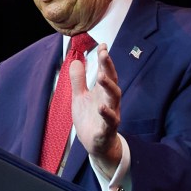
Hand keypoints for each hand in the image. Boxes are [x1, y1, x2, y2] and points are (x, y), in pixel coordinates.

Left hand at [71, 47, 124, 164]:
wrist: (96, 145)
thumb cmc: (90, 118)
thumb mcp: (80, 97)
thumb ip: (79, 81)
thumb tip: (76, 61)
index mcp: (102, 92)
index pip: (106, 73)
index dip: (105, 60)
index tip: (103, 45)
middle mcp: (109, 101)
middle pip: (112, 82)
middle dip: (108, 68)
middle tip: (104, 54)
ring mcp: (110, 115)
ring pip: (114, 99)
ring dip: (109, 87)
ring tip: (101, 76)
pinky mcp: (107, 130)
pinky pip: (110, 122)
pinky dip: (107, 114)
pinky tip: (101, 107)